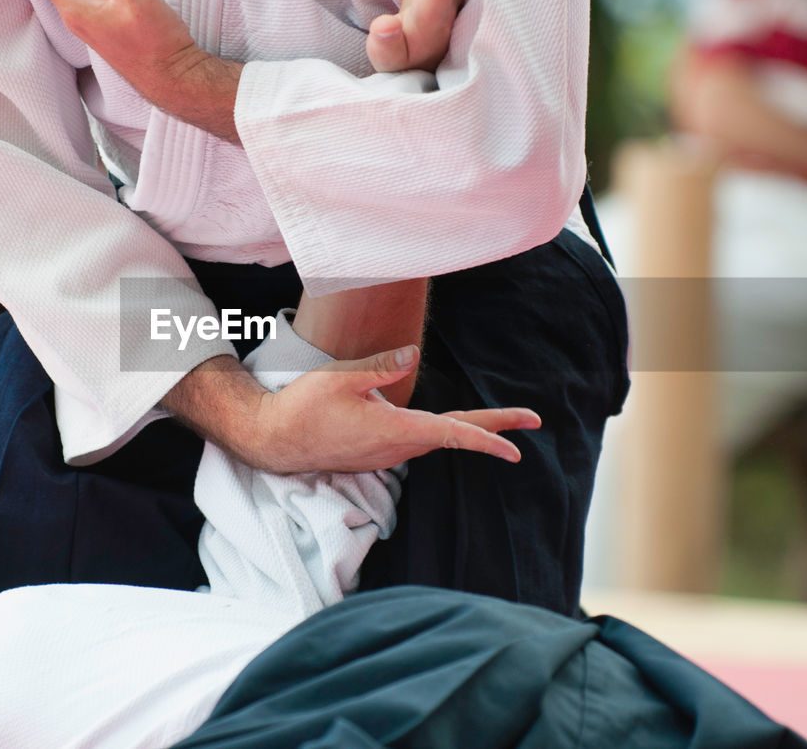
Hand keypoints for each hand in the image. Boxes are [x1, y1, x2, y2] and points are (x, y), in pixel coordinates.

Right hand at [242, 345, 540, 474]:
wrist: (274, 439)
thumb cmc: (304, 407)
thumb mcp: (340, 378)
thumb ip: (380, 367)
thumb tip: (413, 355)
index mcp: (395, 430)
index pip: (451, 433)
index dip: (487, 437)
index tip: (516, 448)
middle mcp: (397, 447)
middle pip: (454, 434)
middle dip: (493, 428)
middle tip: (531, 420)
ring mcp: (388, 452)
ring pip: (436, 437)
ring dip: (467, 428)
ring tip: (503, 422)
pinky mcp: (378, 450)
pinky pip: (418, 439)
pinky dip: (442, 431)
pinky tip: (449, 424)